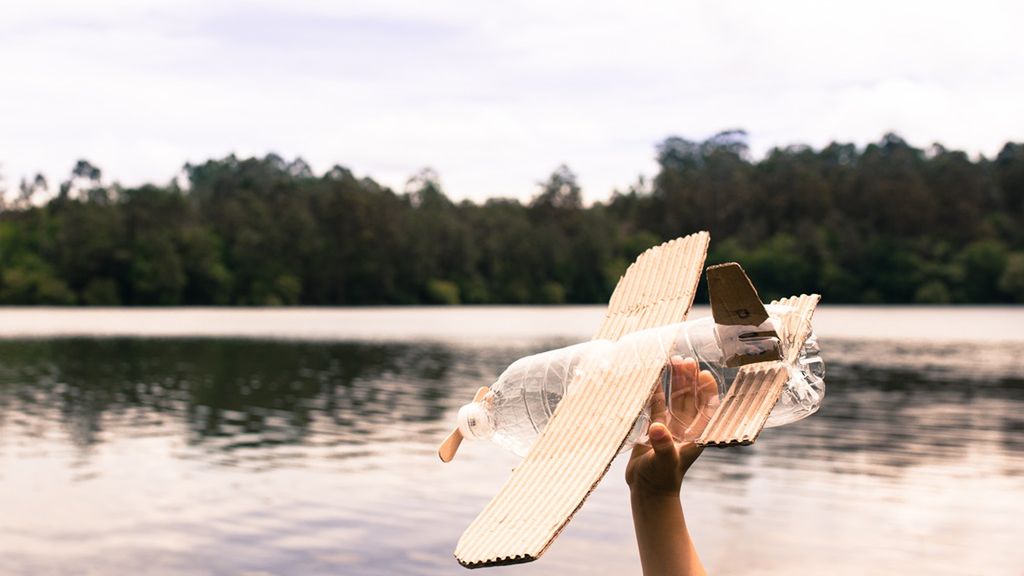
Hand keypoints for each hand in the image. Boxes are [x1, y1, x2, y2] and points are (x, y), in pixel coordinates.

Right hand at [625, 356, 717, 496]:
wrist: (647, 490)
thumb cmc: (661, 478)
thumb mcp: (665, 462)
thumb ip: (663, 446)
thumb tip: (658, 428)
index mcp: (695, 434)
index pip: (707, 408)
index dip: (707, 390)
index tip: (704, 374)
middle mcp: (685, 427)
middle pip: (690, 397)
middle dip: (688, 379)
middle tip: (684, 360)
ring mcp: (670, 426)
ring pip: (674, 398)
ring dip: (674, 381)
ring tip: (671, 361)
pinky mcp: (653, 428)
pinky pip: (656, 405)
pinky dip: (655, 391)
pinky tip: (653, 377)